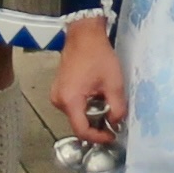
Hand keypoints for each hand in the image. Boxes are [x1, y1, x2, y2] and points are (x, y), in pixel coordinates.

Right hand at [52, 15, 127, 152]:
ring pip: (76, 115)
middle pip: (78, 123)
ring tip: (106, 103)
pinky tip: (97, 96)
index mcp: (70, 100)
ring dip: (91, 115)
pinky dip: (85, 107)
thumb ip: (117, 108)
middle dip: (97, 125)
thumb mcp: (114, 83)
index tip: (112, 135)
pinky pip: (73, 106)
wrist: (84, 35)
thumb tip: (116, 123)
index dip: (98, 137)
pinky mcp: (59, 90)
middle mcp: (59, 101)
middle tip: (113, 119)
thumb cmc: (98, 56)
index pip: (82, 131)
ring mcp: (56, 95)